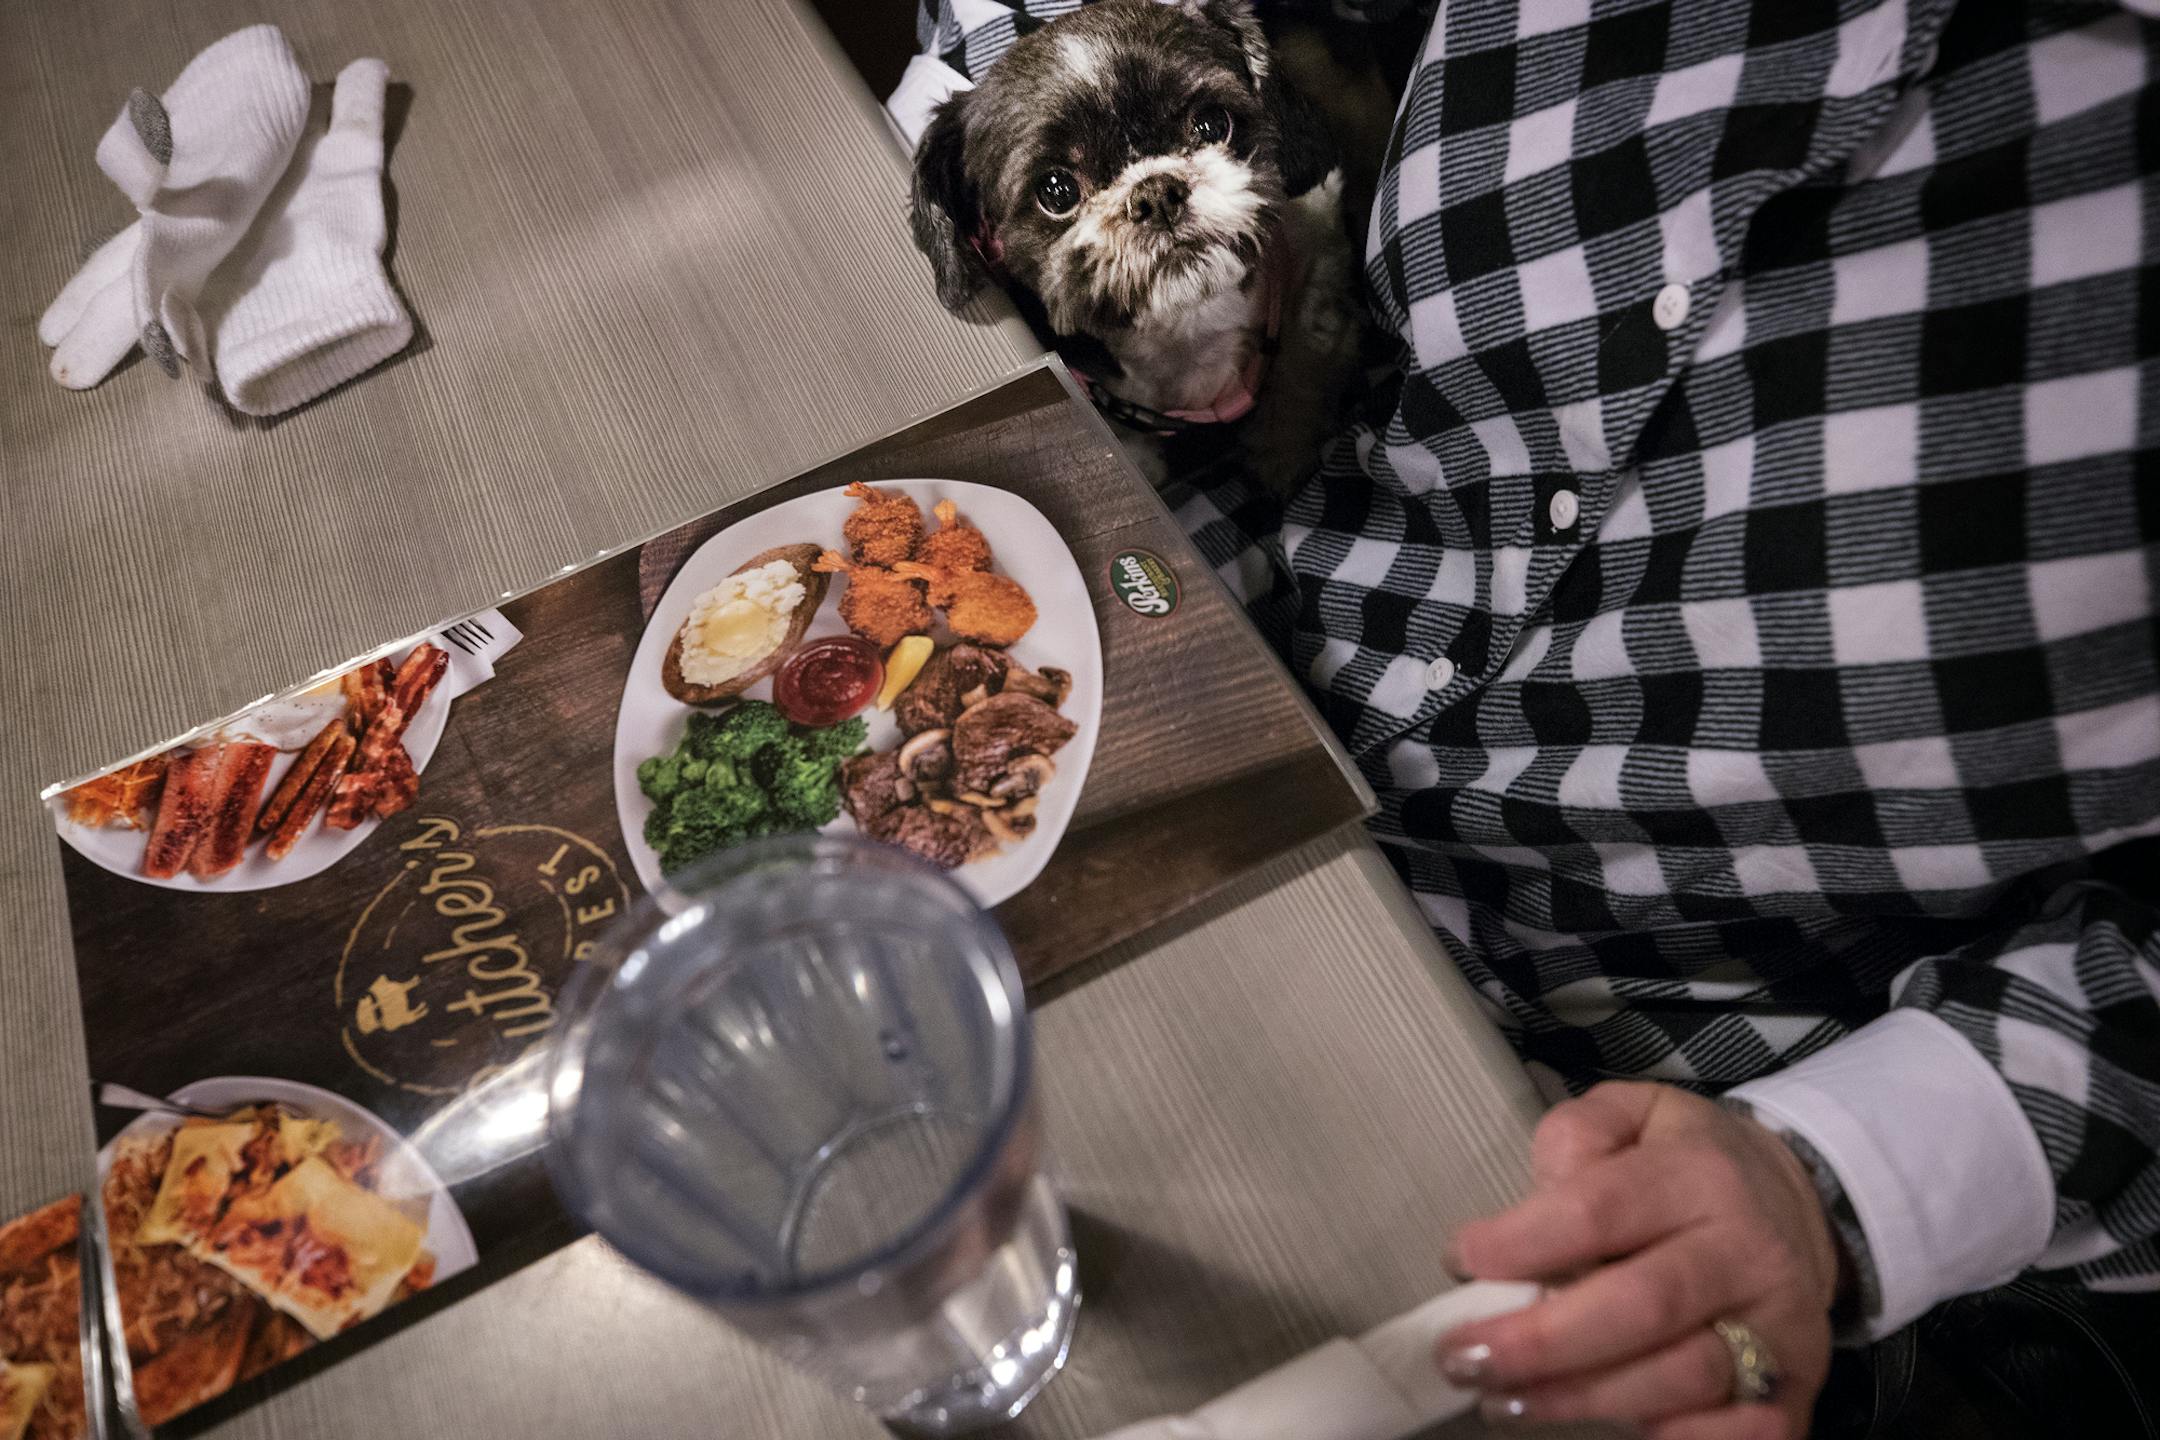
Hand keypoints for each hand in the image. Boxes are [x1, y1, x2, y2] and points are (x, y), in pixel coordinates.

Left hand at [1434, 1082, 1839, 1438]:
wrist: (1799, 1202)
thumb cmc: (1687, 1162)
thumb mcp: (1633, 1114)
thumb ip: (1578, 1136)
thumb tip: (1537, 1198)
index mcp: (1698, 1176)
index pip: (1598, 1211)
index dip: (1519, 1243)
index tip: (1458, 1262)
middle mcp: (1748, 1252)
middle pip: (1640, 1306)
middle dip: (1540, 1342)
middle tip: (1462, 1359)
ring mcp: (1780, 1327)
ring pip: (1680, 1377)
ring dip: (1581, 1399)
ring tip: (1503, 1400)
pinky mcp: (1799, 1389)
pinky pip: (1741, 1433)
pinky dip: (1673, 1438)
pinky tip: (1605, 1429)